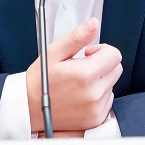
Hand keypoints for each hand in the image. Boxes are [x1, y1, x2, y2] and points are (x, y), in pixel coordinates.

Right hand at [26, 18, 121, 132]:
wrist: (28, 109)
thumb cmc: (39, 81)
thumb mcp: (53, 53)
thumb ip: (77, 37)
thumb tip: (94, 24)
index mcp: (85, 75)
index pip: (114, 55)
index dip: (101, 50)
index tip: (88, 54)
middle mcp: (94, 94)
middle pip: (116, 69)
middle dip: (102, 64)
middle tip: (82, 67)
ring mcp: (96, 109)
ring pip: (111, 85)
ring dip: (99, 80)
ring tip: (78, 83)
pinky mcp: (95, 119)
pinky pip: (107, 101)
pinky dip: (98, 96)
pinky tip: (80, 95)